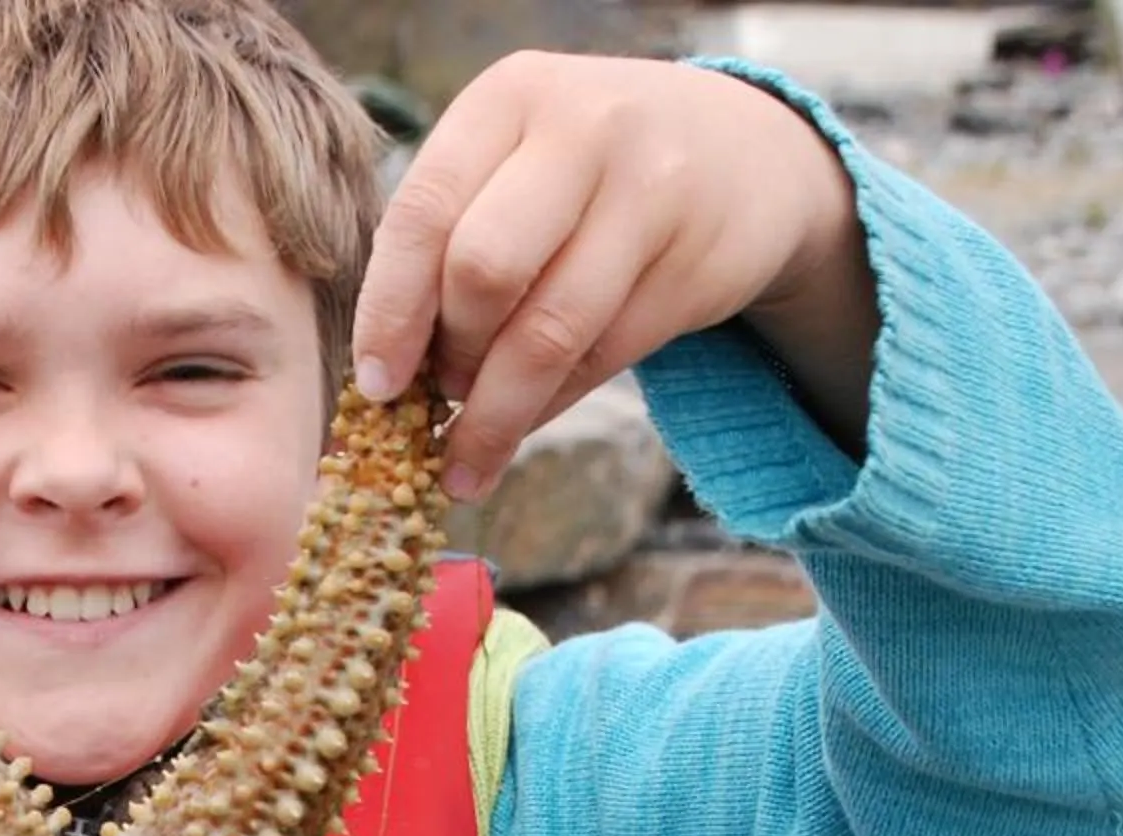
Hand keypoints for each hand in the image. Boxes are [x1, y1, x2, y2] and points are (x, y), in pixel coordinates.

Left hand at [351, 56, 875, 495]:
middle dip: (451, 354)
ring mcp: (650, 194)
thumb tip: (386, 368)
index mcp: (510, 98)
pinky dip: (548, 408)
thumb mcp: (516, 154)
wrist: (747, 153)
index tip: (376, 385)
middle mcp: (583, 133)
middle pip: (484, 272)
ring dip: (496, 410)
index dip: (390, 310)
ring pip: (548, 333)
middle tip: (436, 394)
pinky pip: (601, 360)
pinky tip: (520, 428)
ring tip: (467, 451)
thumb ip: (450, 228)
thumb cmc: (587, 167)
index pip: (424, 213)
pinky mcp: (695, 265)